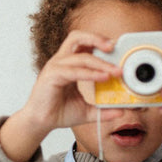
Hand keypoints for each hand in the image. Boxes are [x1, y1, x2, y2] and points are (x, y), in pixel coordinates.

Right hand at [0, 31, 123, 161]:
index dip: (99, 43)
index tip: (117, 50)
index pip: (84, 44)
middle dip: (97, 39)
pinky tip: (103, 78)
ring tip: (115, 71)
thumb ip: (103, 109)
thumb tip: (121, 111)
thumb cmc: (59, 112)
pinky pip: (74, 71)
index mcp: (68, 64)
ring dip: (100, 62)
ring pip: (80, 56)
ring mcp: (55, 67)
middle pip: (77, 38)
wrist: (41, 123)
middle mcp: (61, 61)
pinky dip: (90, 74)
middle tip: (114, 47)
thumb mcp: (87, 110)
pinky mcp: (51, 76)